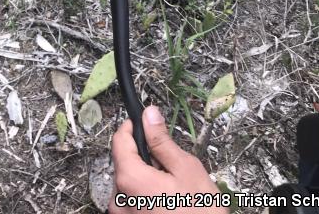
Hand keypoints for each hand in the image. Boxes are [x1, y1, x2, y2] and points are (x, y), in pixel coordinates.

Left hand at [110, 106, 228, 213]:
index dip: (132, 127)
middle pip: (125, 163)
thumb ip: (162, 141)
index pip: (119, 140)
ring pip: (129, 183)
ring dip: (146, 179)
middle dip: (145, 158)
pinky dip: (146, 197)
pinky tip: (167, 204)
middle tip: (170, 165)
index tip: (145, 123)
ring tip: (173, 190)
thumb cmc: (199, 213)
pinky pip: (132, 202)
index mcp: (130, 179)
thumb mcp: (186, 169)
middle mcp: (118, 199)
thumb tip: (149, 115)